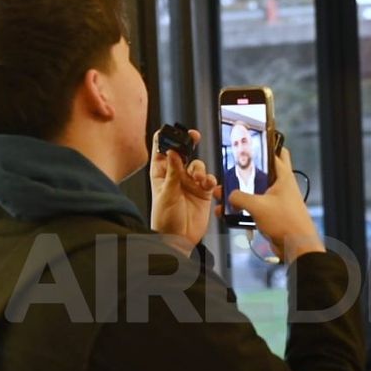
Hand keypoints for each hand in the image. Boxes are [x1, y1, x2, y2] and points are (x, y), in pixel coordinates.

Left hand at [149, 127, 217, 248]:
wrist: (179, 240)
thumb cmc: (165, 220)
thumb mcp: (166, 194)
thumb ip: (172, 172)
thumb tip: (172, 152)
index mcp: (161, 174)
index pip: (162, 151)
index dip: (167, 139)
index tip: (172, 131)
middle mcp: (175, 176)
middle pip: (183, 153)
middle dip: (188, 144)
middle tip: (193, 136)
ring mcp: (190, 183)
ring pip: (198, 165)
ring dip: (200, 169)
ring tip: (198, 179)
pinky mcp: (203, 192)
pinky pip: (209, 179)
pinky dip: (210, 179)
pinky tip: (208, 185)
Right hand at [226, 148, 322, 261]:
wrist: (297, 247)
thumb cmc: (286, 223)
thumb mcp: (258, 206)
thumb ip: (240, 197)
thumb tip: (229, 196)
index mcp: (284, 177)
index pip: (277, 153)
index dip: (266, 145)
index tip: (253, 141)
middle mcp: (281, 187)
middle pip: (262, 173)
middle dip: (246, 172)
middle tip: (231, 171)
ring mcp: (277, 201)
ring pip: (256, 191)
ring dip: (241, 193)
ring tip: (224, 194)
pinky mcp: (272, 215)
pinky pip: (255, 208)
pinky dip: (243, 209)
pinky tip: (230, 213)